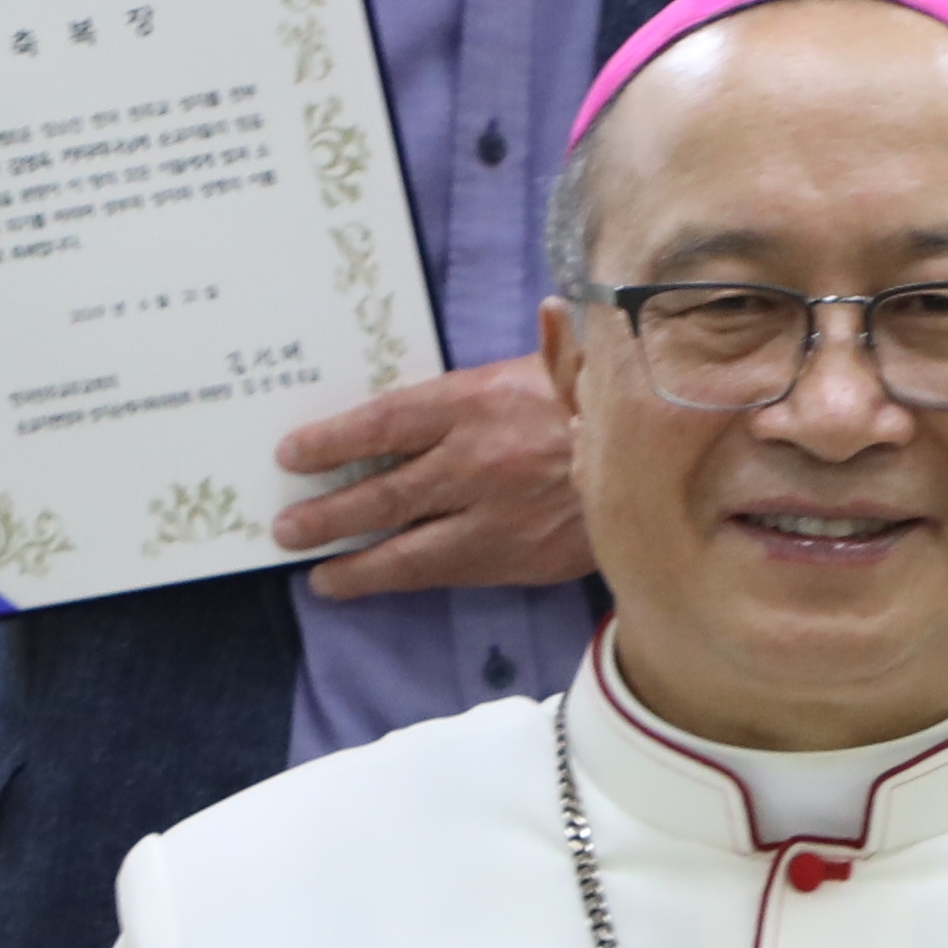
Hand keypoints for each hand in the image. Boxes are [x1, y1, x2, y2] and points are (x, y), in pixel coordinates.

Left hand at [271, 359, 590, 597]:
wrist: (661, 461)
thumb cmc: (596, 403)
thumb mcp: (540, 364)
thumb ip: (473, 386)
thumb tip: (419, 393)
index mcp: (474, 402)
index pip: (382, 425)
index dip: (330, 442)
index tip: (291, 455)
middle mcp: (474, 462)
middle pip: (381, 494)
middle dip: (326, 515)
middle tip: (287, 528)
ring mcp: (493, 517)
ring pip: (405, 551)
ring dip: (354, 564)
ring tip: (317, 574)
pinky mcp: (514, 557)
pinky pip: (442, 573)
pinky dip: (399, 580)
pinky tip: (368, 583)